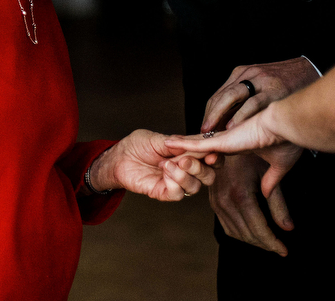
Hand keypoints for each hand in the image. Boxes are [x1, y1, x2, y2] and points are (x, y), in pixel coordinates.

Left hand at [89, 129, 215, 201]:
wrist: (119, 157)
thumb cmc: (138, 145)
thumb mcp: (158, 139)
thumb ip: (178, 143)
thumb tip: (198, 142)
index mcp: (188, 154)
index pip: (211, 158)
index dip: (215, 157)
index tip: (211, 154)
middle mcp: (185, 170)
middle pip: (208, 176)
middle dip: (201, 168)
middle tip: (184, 160)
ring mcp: (175, 182)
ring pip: (195, 187)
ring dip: (183, 175)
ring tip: (167, 164)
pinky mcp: (164, 192)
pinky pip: (178, 194)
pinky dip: (174, 183)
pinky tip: (163, 173)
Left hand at [165, 107, 305, 200]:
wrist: (289, 125)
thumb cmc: (288, 141)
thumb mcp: (279, 166)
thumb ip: (270, 180)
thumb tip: (267, 194)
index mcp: (238, 146)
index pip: (216, 153)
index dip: (204, 159)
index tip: (192, 164)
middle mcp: (228, 141)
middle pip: (202, 150)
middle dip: (186, 156)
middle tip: (169, 158)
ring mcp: (223, 139)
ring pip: (196, 147)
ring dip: (181, 151)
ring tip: (163, 152)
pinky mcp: (223, 139)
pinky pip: (199, 144)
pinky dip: (184, 144)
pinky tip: (169, 143)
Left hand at [202, 57, 320, 132]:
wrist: (310, 70)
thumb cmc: (285, 83)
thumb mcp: (261, 83)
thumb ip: (245, 98)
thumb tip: (227, 123)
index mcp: (242, 73)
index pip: (219, 94)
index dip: (210, 113)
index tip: (205, 129)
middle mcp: (249, 74)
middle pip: (222, 95)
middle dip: (211, 115)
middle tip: (204, 133)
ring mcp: (261, 81)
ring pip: (232, 96)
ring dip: (220, 116)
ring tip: (214, 133)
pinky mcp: (274, 90)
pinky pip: (252, 103)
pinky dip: (241, 116)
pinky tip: (234, 128)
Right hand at [207, 153, 293, 256]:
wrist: (225, 137)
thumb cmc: (249, 151)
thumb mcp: (266, 174)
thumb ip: (278, 204)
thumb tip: (288, 229)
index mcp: (241, 195)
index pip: (259, 229)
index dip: (273, 243)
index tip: (285, 251)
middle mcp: (225, 201)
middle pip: (247, 235)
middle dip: (265, 244)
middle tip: (280, 248)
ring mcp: (216, 201)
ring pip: (235, 233)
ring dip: (252, 240)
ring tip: (268, 242)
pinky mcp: (212, 201)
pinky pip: (226, 226)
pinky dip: (240, 233)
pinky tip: (252, 232)